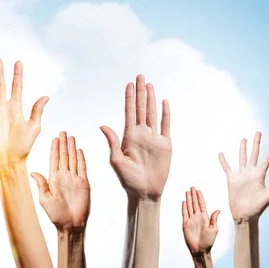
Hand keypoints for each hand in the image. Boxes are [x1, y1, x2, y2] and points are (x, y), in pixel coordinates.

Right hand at [0, 59, 48, 165]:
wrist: (9, 160)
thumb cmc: (23, 147)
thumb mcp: (34, 127)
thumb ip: (37, 111)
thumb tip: (46, 96)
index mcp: (17, 109)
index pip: (17, 87)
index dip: (17, 75)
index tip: (18, 62)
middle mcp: (4, 108)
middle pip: (1, 86)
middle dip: (0, 73)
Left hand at [31, 132, 89, 229]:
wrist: (71, 225)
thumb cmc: (56, 215)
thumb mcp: (44, 199)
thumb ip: (41, 184)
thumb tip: (32, 172)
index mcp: (53, 179)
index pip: (54, 160)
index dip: (54, 149)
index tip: (54, 138)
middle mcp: (64, 177)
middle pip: (64, 156)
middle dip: (63, 144)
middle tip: (63, 132)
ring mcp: (74, 179)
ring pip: (73, 159)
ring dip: (72, 148)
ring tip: (71, 137)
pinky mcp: (84, 183)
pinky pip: (82, 168)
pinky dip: (81, 158)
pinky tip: (79, 150)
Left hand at [100, 75, 171, 199]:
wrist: (144, 192)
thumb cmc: (128, 180)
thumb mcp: (116, 160)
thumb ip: (112, 142)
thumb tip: (102, 125)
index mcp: (128, 136)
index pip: (128, 112)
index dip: (129, 98)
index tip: (128, 84)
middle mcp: (141, 134)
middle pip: (140, 108)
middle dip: (140, 92)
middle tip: (140, 76)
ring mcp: (153, 138)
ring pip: (152, 113)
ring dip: (151, 99)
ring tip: (150, 84)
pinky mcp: (165, 144)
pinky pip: (165, 125)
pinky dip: (165, 113)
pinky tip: (164, 102)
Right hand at [182, 187, 219, 254]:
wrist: (200, 250)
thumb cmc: (208, 241)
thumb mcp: (214, 229)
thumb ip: (214, 219)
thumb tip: (218, 210)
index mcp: (205, 218)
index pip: (202, 205)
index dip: (200, 198)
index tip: (198, 191)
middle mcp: (198, 217)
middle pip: (195, 204)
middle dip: (193, 195)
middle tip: (192, 187)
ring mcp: (191, 220)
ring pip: (189, 207)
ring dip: (188, 199)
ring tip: (187, 192)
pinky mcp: (185, 224)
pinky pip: (184, 214)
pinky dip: (184, 208)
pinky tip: (184, 202)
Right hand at [219, 132, 268, 222]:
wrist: (244, 215)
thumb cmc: (258, 208)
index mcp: (260, 175)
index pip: (267, 159)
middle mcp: (251, 173)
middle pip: (254, 154)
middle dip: (256, 144)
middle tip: (258, 132)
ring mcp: (241, 176)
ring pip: (241, 159)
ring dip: (243, 149)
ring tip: (244, 139)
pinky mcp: (231, 180)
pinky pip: (227, 168)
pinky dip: (223, 161)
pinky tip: (221, 154)